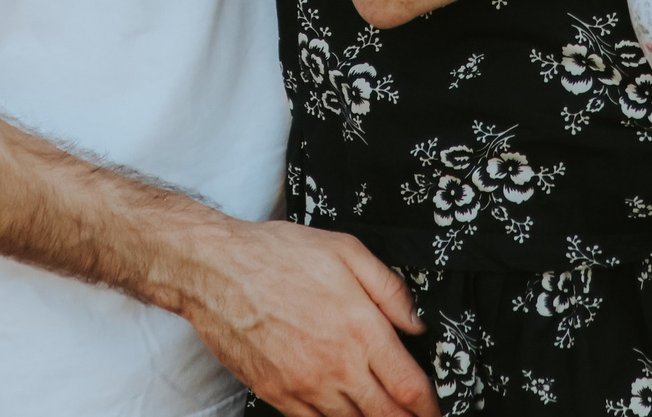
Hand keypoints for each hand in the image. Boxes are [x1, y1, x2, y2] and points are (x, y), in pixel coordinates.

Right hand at [176, 218, 438, 416]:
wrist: (216, 270)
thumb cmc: (275, 256)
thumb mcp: (346, 251)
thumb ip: (389, 289)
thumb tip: (416, 321)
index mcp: (360, 329)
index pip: (409, 385)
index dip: (429, 407)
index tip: (434, 410)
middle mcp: (336, 365)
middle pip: (385, 415)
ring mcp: (305, 385)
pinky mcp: (276, 394)